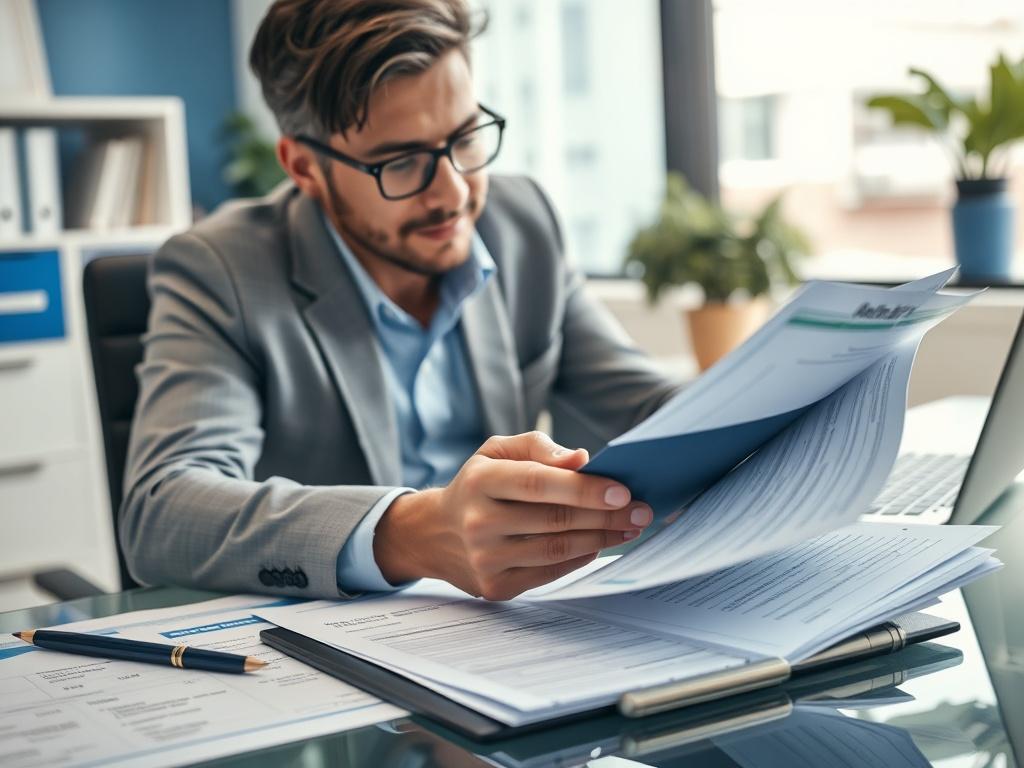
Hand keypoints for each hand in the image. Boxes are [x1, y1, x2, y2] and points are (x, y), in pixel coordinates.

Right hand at [373, 431, 652, 599]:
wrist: (434, 533)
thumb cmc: (478, 484)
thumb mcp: (497, 451)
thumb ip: (539, 448)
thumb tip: (580, 460)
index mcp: (480, 481)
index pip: (538, 484)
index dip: (583, 488)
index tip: (622, 490)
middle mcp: (479, 522)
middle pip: (555, 520)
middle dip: (606, 515)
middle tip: (641, 510)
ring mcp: (486, 559)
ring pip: (557, 549)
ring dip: (602, 539)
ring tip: (630, 527)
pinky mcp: (496, 586)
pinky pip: (550, 572)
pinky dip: (581, 558)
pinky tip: (600, 544)